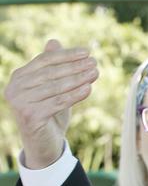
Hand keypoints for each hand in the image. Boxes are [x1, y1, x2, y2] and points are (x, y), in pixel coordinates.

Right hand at [4, 39, 98, 168]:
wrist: (44, 144)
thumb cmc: (49, 113)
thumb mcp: (52, 89)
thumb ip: (52, 68)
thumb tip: (54, 41)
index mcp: (19, 77)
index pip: (45, 60)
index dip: (66, 55)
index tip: (87, 52)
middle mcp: (15, 88)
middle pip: (51, 73)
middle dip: (75, 67)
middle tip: (95, 63)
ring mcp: (20, 102)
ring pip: (55, 87)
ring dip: (78, 79)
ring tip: (96, 73)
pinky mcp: (30, 116)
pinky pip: (57, 103)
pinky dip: (75, 95)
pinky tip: (89, 89)